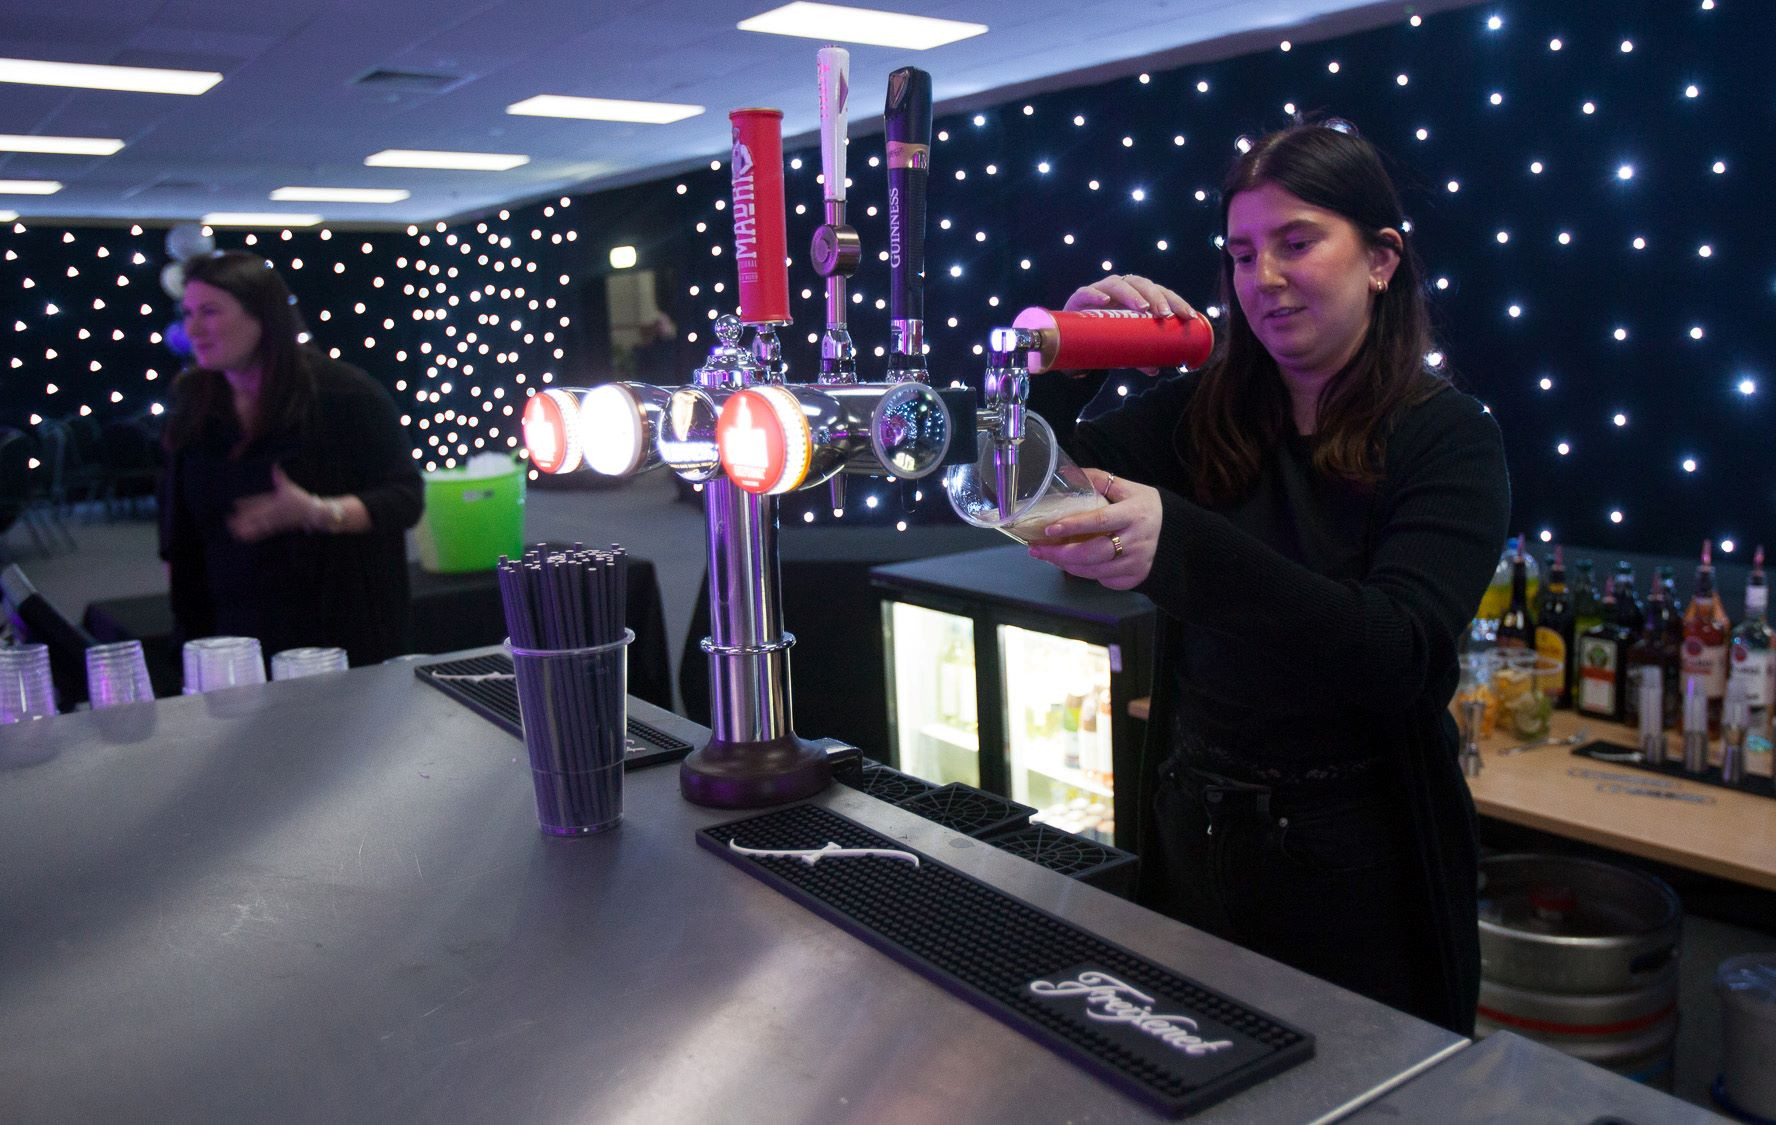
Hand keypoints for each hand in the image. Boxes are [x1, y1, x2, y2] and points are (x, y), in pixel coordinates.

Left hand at [228, 465, 320, 542]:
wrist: (312, 514)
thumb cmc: (300, 500)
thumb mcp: (290, 487)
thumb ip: (280, 477)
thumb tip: (274, 465)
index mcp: (274, 503)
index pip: (258, 503)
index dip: (246, 504)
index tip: (234, 504)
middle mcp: (273, 513)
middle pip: (254, 517)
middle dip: (242, 519)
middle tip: (228, 521)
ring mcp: (274, 522)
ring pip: (257, 527)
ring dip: (245, 529)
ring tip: (233, 531)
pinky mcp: (275, 528)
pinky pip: (262, 533)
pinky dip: (253, 536)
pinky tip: (244, 538)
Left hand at [1026, 469, 1160, 590]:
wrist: (1172, 529)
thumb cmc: (1141, 505)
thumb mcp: (1125, 487)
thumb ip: (1097, 479)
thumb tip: (1065, 473)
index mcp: (1133, 514)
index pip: (1101, 521)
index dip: (1074, 526)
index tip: (1049, 529)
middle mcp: (1137, 541)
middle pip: (1094, 553)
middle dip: (1061, 554)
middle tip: (1037, 549)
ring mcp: (1137, 562)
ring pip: (1095, 571)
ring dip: (1066, 565)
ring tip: (1047, 555)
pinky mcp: (1135, 577)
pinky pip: (1103, 579)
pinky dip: (1084, 573)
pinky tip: (1070, 564)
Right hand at [1062, 275, 1198, 373]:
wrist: (1075, 336)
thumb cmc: (1107, 336)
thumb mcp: (1126, 346)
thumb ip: (1140, 355)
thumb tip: (1155, 369)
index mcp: (1137, 295)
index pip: (1160, 292)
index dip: (1176, 301)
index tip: (1188, 316)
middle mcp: (1121, 288)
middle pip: (1142, 284)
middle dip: (1156, 297)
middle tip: (1165, 314)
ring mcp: (1099, 290)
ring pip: (1117, 284)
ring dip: (1132, 294)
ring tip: (1143, 308)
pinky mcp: (1079, 298)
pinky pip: (1086, 292)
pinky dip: (1095, 294)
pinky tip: (1104, 301)